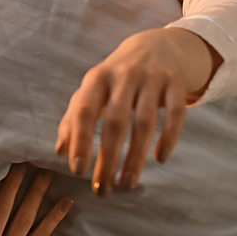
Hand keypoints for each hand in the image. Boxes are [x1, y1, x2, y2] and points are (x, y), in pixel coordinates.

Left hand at [55, 28, 222, 196]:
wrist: (154, 46)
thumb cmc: (115, 78)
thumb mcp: (92, 91)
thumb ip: (74, 118)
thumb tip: (60, 151)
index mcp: (97, 78)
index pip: (85, 111)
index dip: (80, 141)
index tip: (78, 171)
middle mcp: (124, 75)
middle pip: (116, 121)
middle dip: (108, 158)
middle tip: (103, 189)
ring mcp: (152, 78)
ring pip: (145, 122)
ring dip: (136, 156)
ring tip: (128, 183)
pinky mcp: (176, 83)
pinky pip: (176, 114)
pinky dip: (169, 138)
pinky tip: (160, 159)